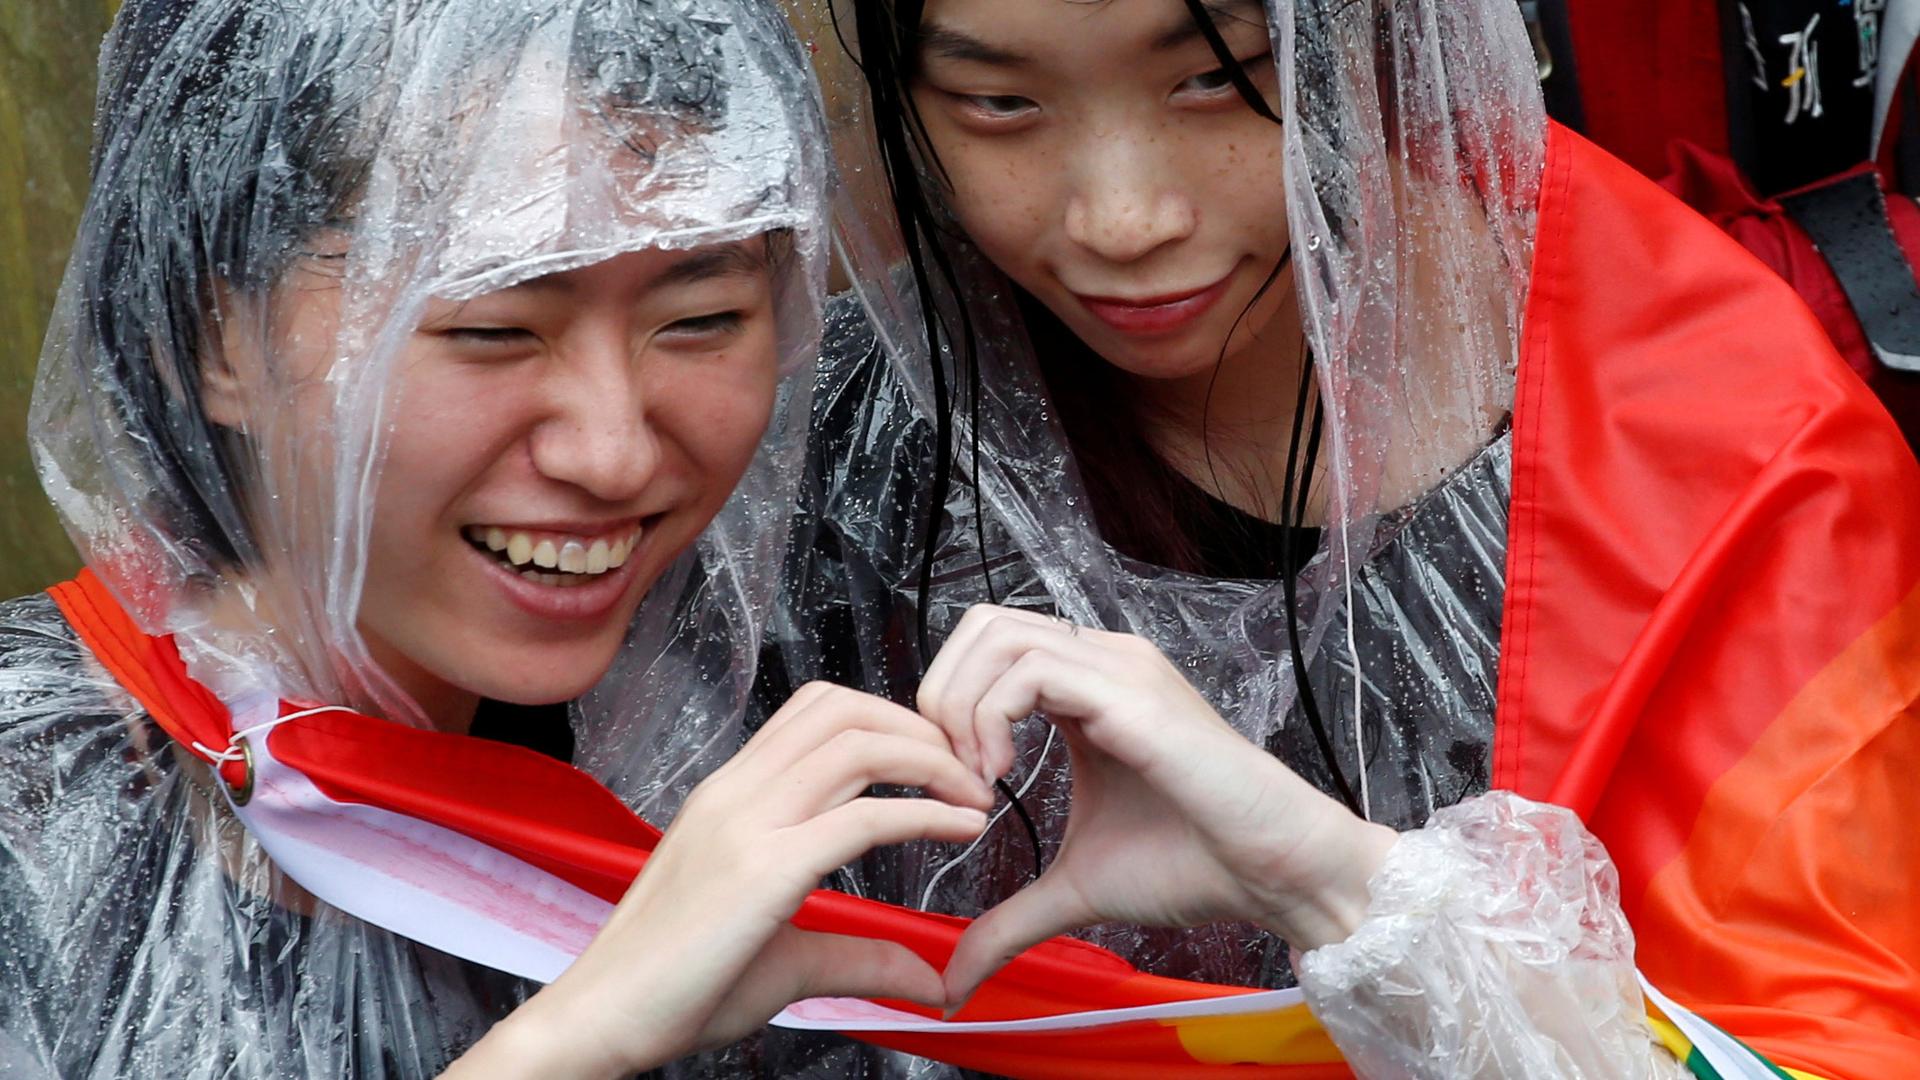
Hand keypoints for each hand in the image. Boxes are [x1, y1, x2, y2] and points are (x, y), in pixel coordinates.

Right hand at [452, 682, 993, 1077]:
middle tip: (969, 769)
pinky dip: (925, 814)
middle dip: (921, 726)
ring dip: (932, 760)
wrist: (600, 1021)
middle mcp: (735, 793)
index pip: (817, 712)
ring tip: (974, 794)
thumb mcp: (782, 958)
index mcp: (730, 795)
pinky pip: (862, 818)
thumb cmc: (675, 990)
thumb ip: (857, 955)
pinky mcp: (763, 870)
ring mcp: (745, 824)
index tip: (936, 761)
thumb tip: (929, 978)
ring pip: (857, 745)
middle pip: (844, 709)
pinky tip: (960, 828)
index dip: (889, 719)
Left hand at [916, 605, 1397, 1006]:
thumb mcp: (1076, 889)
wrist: (1271, 873)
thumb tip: (955, 982)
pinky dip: (990, 719)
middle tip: (952, 773)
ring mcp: (1118, 669)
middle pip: (983, 623)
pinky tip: (1001, 779)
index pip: (988, 645)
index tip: (954, 786)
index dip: (948, 704)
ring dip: (963, 707)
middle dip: (942, 693)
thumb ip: (1011, 921)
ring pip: (999, 635)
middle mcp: (1101, 662)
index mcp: (1086, 688)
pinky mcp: (1131, 694)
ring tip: (978, 781)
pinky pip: (1029, 671)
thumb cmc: (1193, 865)